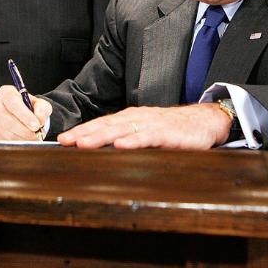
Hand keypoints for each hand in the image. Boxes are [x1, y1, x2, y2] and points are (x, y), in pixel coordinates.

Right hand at [0, 85, 51, 140]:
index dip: (25, 116)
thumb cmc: (29, 107)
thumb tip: (39, 119)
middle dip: (25, 131)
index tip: (36, 125)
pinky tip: (25, 140)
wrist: (22, 114)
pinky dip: (17, 143)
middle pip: (8, 121)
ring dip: (22, 138)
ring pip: (6, 133)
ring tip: (33, 137)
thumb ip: (42, 108)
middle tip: (37, 134)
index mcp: (6, 92)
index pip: (13, 103)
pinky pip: (4, 140)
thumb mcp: (40, 103)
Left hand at [57, 103, 231, 149]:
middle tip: (66, 141)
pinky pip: (147, 136)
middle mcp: (138, 118)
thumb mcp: (146, 132)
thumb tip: (102, 149)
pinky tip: (120, 145)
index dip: (82, 131)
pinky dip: (133, 140)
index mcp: (130, 118)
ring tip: (84, 144)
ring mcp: (151, 124)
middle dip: (85, 133)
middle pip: (106, 125)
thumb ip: (127, 137)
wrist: (205, 121)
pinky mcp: (167, 132)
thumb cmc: (174, 128)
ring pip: (122, 129)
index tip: (63, 140)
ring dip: (101, 136)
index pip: (101, 124)